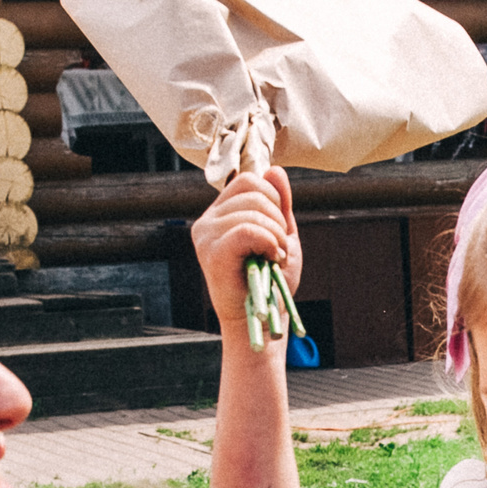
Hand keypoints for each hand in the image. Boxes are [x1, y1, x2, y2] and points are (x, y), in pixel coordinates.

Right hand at [190, 169, 300, 315]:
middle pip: (254, 190)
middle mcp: (207, 221)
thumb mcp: (280, 235)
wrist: (261, 318)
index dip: (274, 199)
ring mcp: (206, 235)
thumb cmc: (269, 281)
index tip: (278, 229)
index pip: (249, 180)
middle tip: (278, 247)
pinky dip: (270, 242)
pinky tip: (270, 259)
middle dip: (279, 219)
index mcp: (220, 214)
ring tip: (275, 257)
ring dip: (277, 235)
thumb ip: (279, 205)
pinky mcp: (212, 252)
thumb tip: (275, 169)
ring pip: (254, 211)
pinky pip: (248, 229)